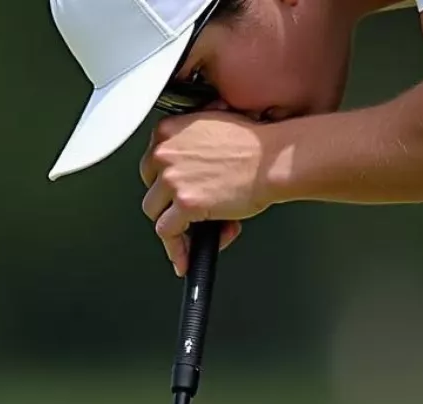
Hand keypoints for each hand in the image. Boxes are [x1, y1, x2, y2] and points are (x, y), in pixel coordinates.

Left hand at [140, 111, 276, 275]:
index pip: (151, 165)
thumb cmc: (253, 145)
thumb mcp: (211, 128)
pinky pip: (167, 234)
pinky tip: (186, 257)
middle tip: (190, 216)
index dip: (165, 185)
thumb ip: (191, 145)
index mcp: (169, 130)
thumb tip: (188, 170)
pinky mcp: (185, 204)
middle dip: (170, 206)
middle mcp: (165, 152)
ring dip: (176, 227)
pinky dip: (176, 249)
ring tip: (198, 234)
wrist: (272, 159)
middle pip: (152, 191)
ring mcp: (172, 179)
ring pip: (156, 214)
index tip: (175, 196)